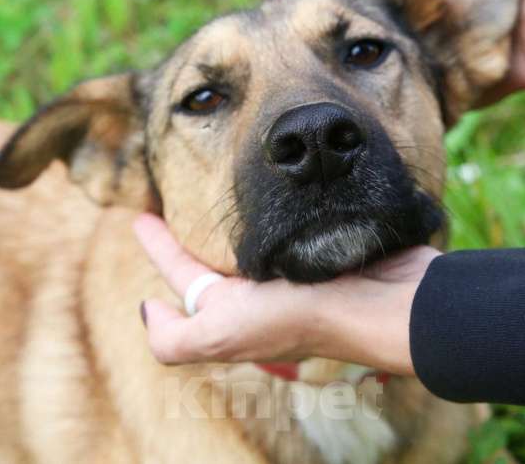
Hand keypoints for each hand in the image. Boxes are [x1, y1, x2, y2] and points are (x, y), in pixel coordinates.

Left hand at [134, 213, 439, 375]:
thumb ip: (176, 338)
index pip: (183, 274)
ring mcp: (297, 271)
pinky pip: (292, 228)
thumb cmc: (300, 315)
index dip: (157, 246)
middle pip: (215, 262)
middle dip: (191, 234)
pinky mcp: (328, 248)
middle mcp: (263, 295)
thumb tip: (147, 310)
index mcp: (235, 311)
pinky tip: (278, 191)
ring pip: (253, 244)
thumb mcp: (222, 335)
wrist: (385, 302)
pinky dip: (280, 212)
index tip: (139, 215)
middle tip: (177, 194)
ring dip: (237, 220)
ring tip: (223, 187)